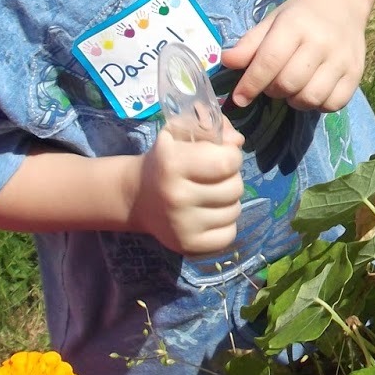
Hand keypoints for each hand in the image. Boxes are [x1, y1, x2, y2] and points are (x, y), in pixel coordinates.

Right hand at [130, 120, 244, 255]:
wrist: (137, 197)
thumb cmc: (165, 160)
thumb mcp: (181, 133)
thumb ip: (212, 128)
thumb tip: (237, 141)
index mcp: (173, 163)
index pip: (227, 162)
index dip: (232, 156)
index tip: (222, 156)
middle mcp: (176, 196)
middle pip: (235, 187)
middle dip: (230, 179)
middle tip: (213, 178)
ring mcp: (182, 224)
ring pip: (234, 211)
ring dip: (228, 201)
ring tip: (209, 196)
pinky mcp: (188, 246)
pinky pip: (229, 234)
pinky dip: (225, 224)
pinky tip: (209, 215)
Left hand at [222, 0, 370, 111]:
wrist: (343, 2)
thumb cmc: (301, 14)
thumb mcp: (272, 22)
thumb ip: (249, 44)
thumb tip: (226, 62)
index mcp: (295, 25)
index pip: (269, 61)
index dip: (251, 84)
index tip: (239, 98)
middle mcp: (321, 42)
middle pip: (288, 84)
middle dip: (272, 91)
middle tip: (272, 83)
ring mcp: (342, 59)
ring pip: (310, 98)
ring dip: (294, 100)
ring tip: (292, 88)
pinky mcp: (356, 73)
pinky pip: (333, 104)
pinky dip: (317, 105)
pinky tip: (312, 91)